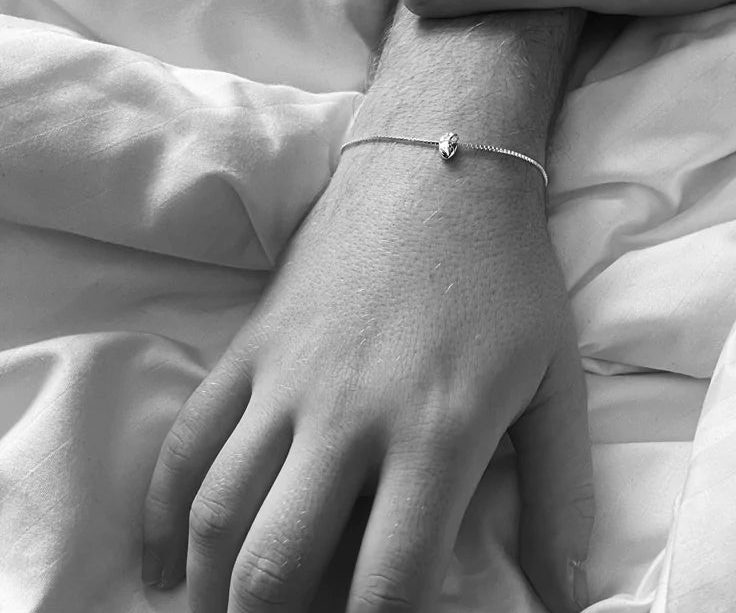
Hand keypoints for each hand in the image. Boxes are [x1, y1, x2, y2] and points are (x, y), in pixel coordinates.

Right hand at [142, 144, 592, 612]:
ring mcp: (289, 379)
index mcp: (437, 432)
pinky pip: (187, 440)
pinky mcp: (253, 345)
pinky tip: (164, 563)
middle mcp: (351, 416)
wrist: (440, 169)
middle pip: (280, 564)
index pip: (389, 583)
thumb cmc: (508, 275)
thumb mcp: (556, 379)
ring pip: (219, 512)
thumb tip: (569, 593)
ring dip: (213, 589)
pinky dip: (162, 515)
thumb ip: (562, 492)